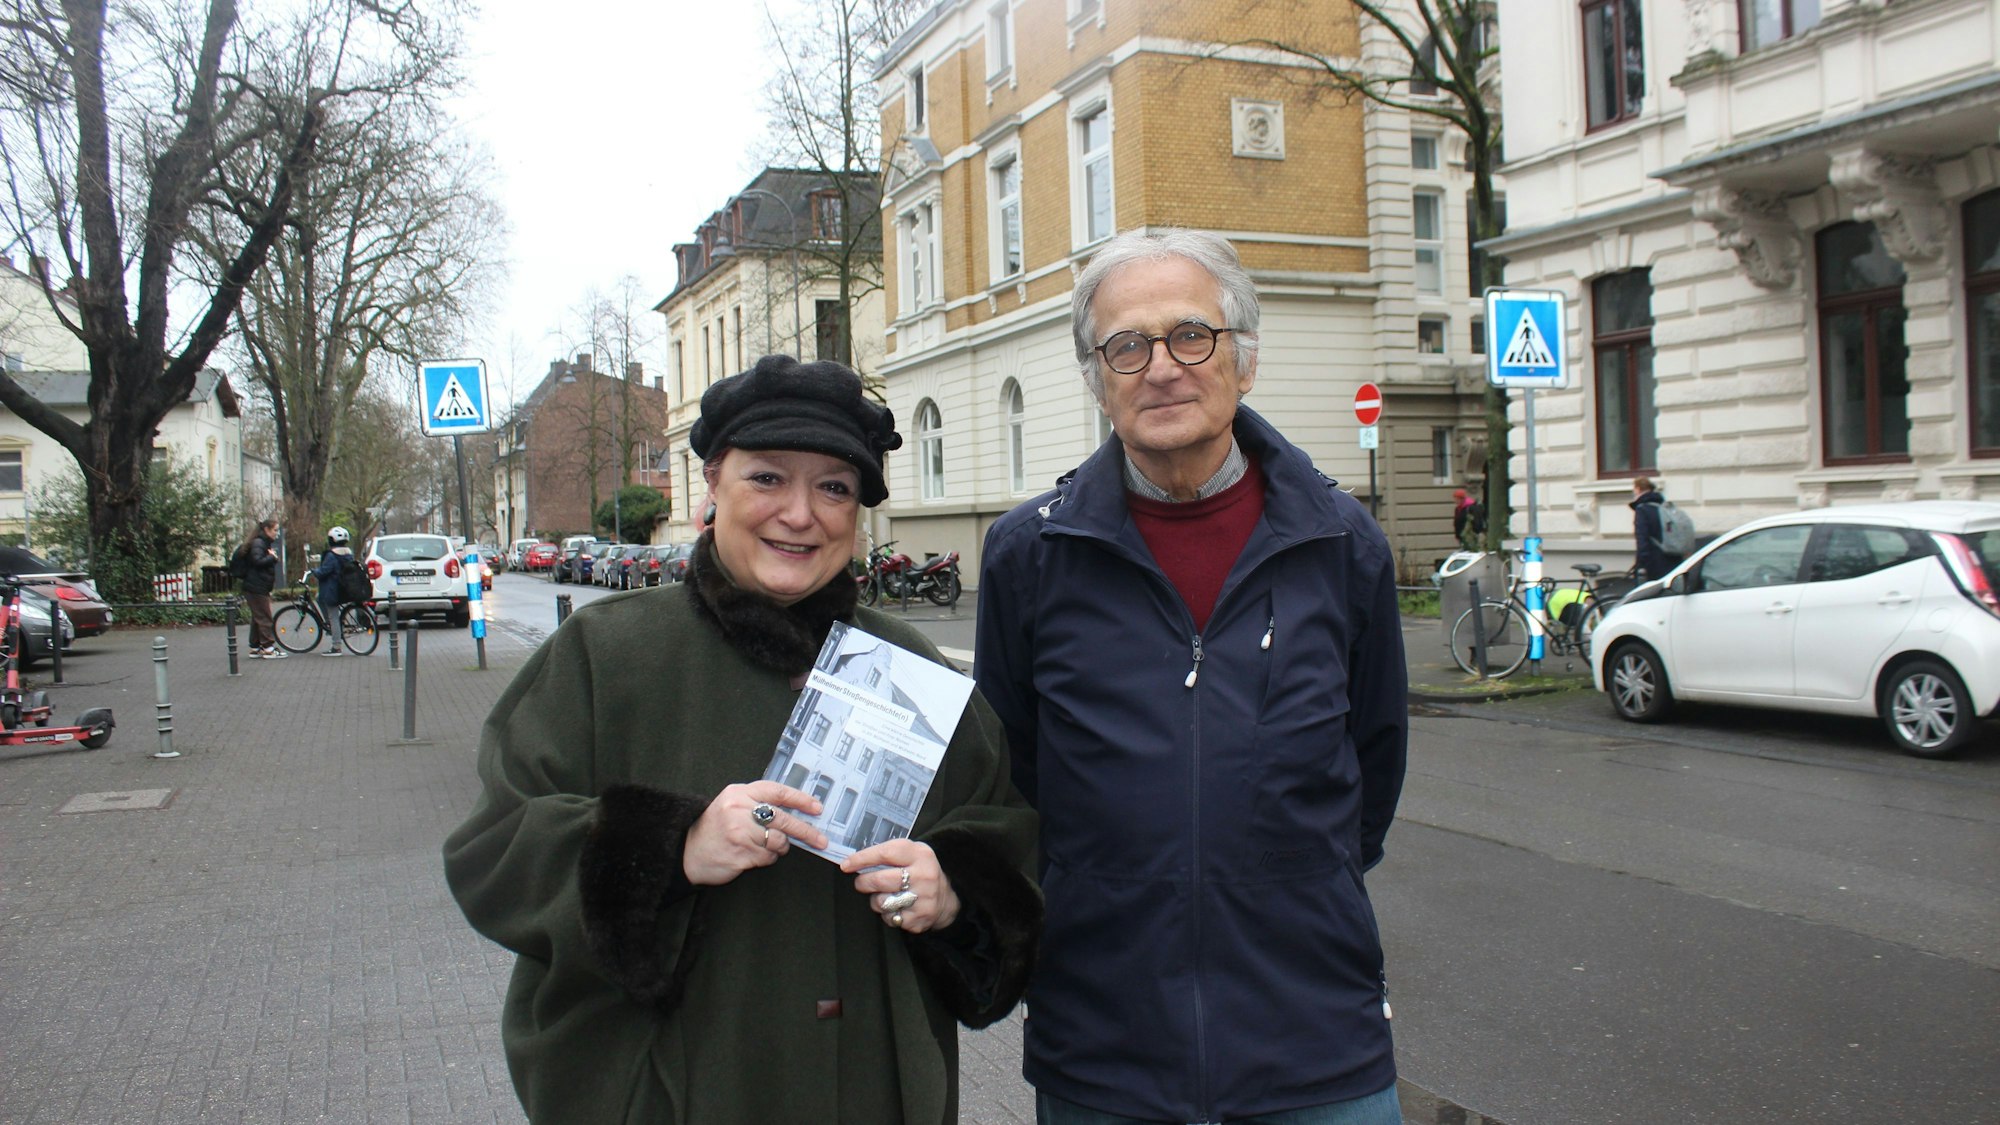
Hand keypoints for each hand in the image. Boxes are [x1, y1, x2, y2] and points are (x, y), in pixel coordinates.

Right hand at [682, 782, 826, 886]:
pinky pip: (768, 857)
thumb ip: (758, 802)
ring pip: (778, 840)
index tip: (817, 808)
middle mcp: (739, 810)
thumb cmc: (714, 828)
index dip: (801, 799)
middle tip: (820, 840)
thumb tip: (795, 809)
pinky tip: (755, 855)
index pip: (777, 792)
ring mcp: (740, 833)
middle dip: (806, 831)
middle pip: (784, 819)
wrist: (687, 853)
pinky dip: (768, 858)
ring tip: (767, 846)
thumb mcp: (732, 805)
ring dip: (780, 847)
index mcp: (739, 794)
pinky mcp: (741, 854)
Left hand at [841, 838, 958, 933]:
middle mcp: (924, 875)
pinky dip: (887, 915)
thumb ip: (887, 854)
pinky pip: (890, 918)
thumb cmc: (919, 872)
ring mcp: (924, 899)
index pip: (885, 853)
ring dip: (876, 900)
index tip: (846, 865)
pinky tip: (896, 908)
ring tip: (884, 896)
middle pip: (881, 880)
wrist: (946, 899)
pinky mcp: (920, 918)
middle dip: (863, 882)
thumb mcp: (911, 854)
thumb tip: (853, 861)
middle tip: (861, 883)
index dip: (862, 859)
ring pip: (882, 902)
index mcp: (920, 854)